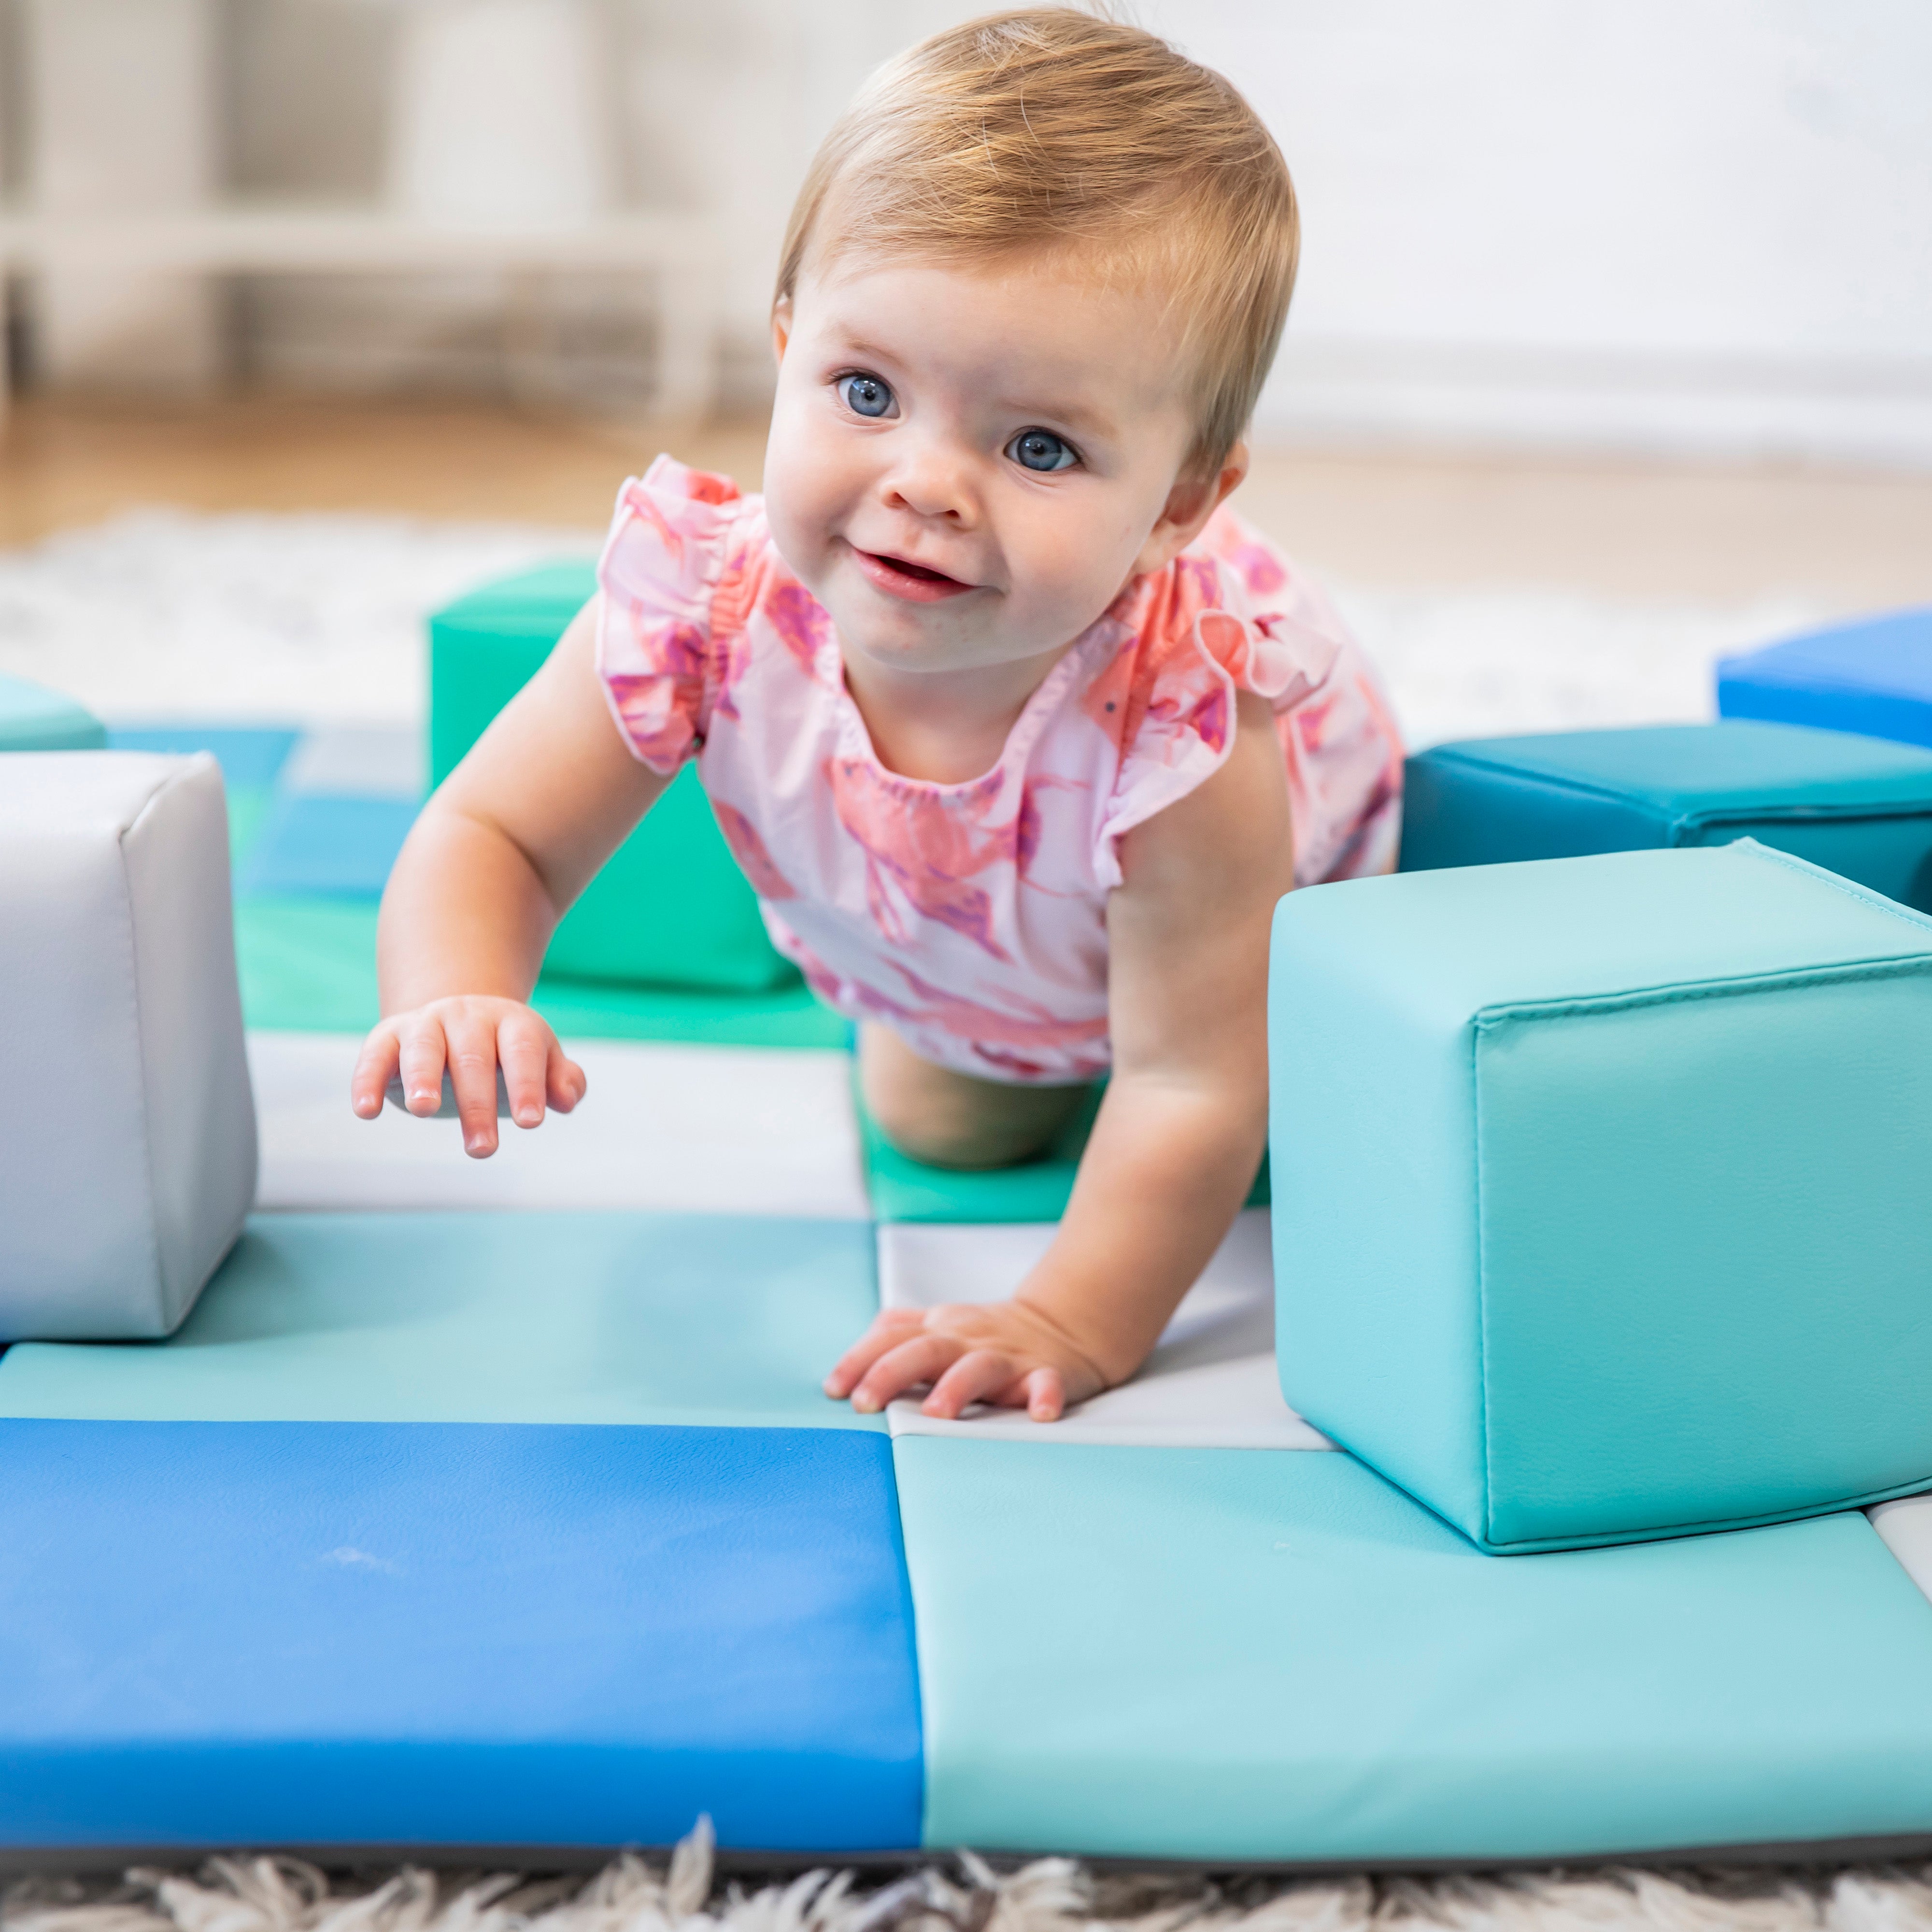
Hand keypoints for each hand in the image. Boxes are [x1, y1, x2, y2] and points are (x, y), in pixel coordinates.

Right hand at [349, 995, 586, 1157]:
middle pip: (473, 1057)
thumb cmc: (506, 1054)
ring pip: (424, 1048)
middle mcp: (467, 1017)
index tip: (531, 1123)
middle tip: (483, 1148)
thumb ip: (561, 1080)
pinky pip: (375, 1055)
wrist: (458, 1017)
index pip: (522, 1051)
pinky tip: (366, 1111)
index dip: (528, 1085)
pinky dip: (368, 1080)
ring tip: (425, 1110)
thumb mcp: (539, 1061)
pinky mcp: (387, 1037)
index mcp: (511, 1023)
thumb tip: (567, 1100)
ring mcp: (425, 1025)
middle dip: (477, 1103)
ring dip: (423, 1079)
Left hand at [824, 1298, 1109, 1422]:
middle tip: (865, 1404)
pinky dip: (1045, 1395)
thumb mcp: (941, 1325)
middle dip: (892, 1372)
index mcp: (939, 1330)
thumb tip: (855, 1349)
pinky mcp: (1048, 1372)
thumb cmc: (989, 1334)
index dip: (860, 1360)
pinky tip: (1040, 1413)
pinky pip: (1047, 1382)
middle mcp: (968, 1340)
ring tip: (937, 1413)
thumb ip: (900, 1331)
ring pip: (980, 1366)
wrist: (1064, 1324)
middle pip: (925, 1349)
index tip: (833, 1389)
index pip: (891, 1338)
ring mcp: (1008, 1356)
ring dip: (957, 1385)